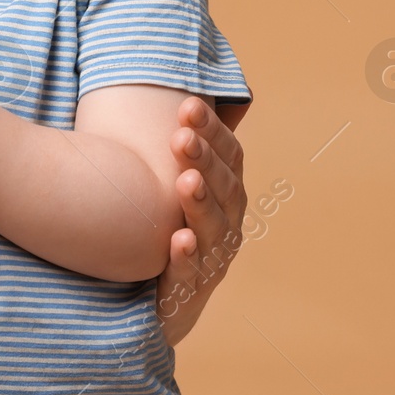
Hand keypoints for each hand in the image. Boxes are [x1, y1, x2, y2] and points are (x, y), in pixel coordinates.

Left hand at [155, 96, 246, 345]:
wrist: (165, 301)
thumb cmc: (169, 228)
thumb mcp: (177, 186)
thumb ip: (182, 148)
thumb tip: (183, 93)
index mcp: (226, 194)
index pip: (229, 156)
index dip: (212, 132)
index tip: (187, 105)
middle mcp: (226, 224)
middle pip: (223, 188)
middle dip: (204, 160)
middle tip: (182, 137)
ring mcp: (211, 259)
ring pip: (212, 229)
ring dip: (199, 204)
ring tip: (186, 180)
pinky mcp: (187, 291)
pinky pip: (189, 273)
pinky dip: (186, 257)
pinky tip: (178, 239)